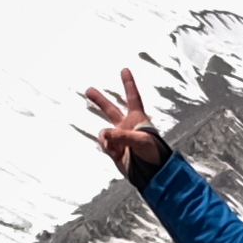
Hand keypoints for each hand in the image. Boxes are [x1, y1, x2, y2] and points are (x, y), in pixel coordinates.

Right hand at [84, 67, 165, 181]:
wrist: (151, 173)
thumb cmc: (153, 153)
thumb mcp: (141, 140)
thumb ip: (122, 135)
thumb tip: (105, 134)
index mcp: (138, 118)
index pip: (133, 97)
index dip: (128, 83)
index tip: (124, 69)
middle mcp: (127, 126)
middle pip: (110, 109)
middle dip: (99, 100)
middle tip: (88, 90)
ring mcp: (119, 138)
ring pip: (104, 132)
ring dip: (107, 138)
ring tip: (116, 147)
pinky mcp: (114, 149)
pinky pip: (104, 145)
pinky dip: (108, 149)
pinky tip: (117, 155)